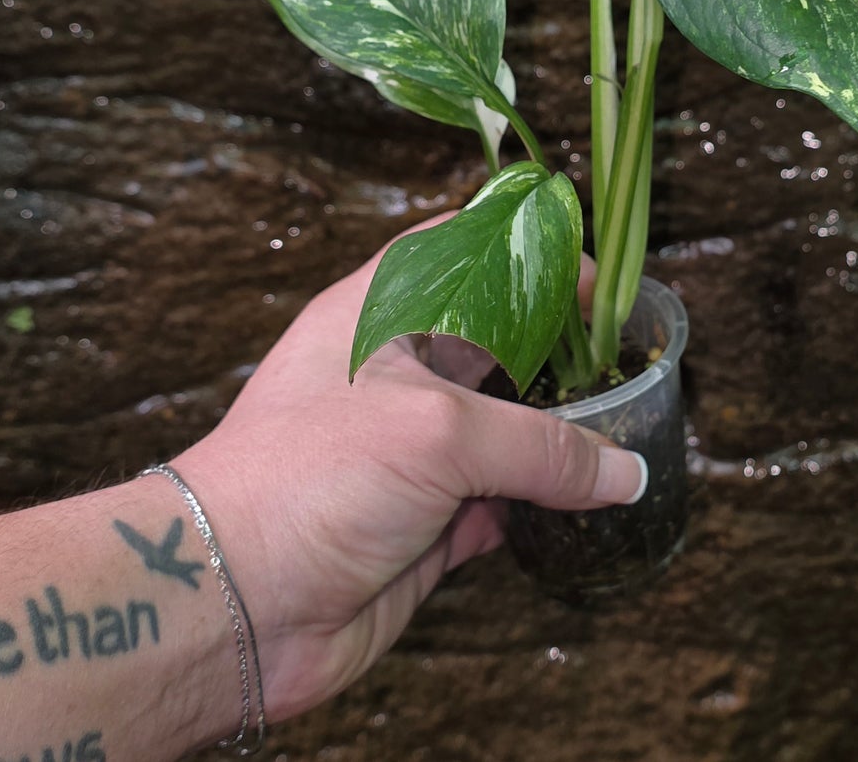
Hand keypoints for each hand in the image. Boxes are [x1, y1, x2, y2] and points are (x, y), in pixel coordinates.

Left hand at [178, 218, 644, 723]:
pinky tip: (581, 504)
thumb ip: (540, 445)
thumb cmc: (306, 479)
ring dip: (556, 435)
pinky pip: (501, 501)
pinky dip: (540, 505)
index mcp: (380, 312)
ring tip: (623, 428)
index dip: (525, 254)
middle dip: (557, 352)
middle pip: (495, 344)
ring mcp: (410, 449)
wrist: (234, 606)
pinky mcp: (425, 521)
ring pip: (504, 428)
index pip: (460, 251)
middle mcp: (396, 374)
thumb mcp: (436, 431)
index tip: (591, 276)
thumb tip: (621, 469)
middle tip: (621, 357)